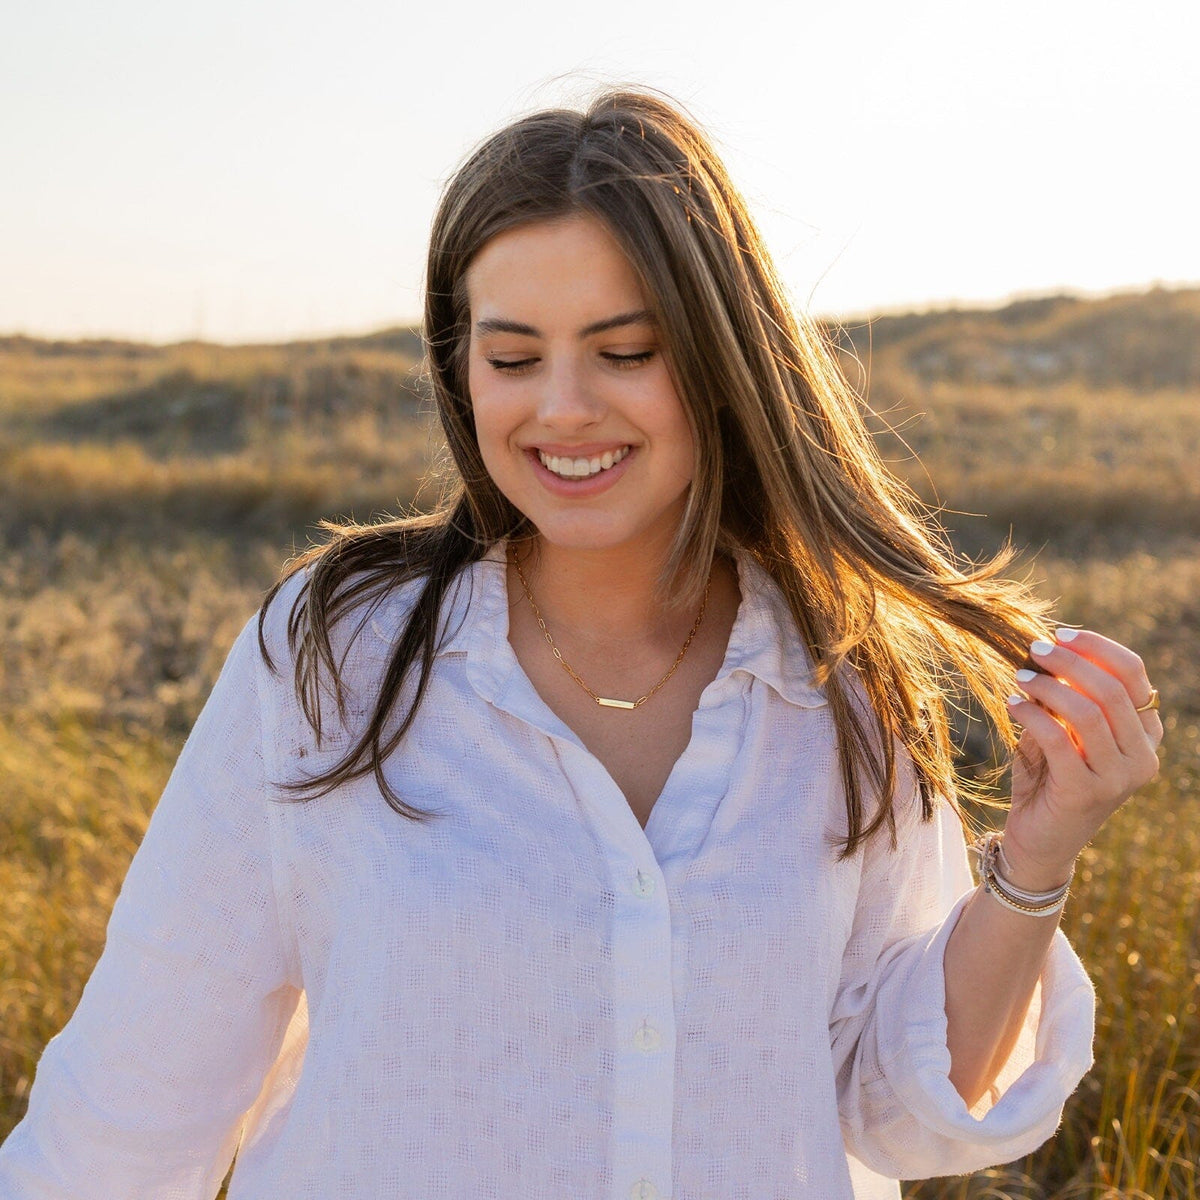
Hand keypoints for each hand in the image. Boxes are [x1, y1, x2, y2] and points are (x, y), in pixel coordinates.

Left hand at [1000, 628, 1162, 890]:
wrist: (1040, 842)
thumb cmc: (1049, 779)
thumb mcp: (1063, 732)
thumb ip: (1067, 697)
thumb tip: (1048, 648)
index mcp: (1145, 736)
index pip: (1133, 674)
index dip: (1096, 647)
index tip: (1060, 634)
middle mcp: (1142, 757)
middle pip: (1111, 689)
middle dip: (1069, 662)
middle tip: (1033, 650)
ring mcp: (1119, 778)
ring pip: (1087, 712)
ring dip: (1048, 686)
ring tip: (1019, 677)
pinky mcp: (1086, 792)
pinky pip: (1059, 739)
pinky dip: (1032, 714)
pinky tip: (1011, 703)